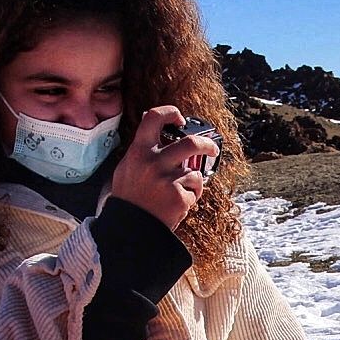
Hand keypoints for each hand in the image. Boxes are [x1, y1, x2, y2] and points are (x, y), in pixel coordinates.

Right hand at [106, 105, 217, 230]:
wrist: (130, 227)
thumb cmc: (130, 198)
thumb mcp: (127, 167)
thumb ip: (141, 149)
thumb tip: (154, 126)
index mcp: (139, 151)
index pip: (154, 117)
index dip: (170, 112)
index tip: (180, 118)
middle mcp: (153, 162)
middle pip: (191, 143)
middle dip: (207, 145)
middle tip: (212, 149)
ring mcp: (167, 179)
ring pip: (195, 173)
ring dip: (192, 182)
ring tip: (181, 191)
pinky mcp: (178, 196)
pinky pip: (194, 190)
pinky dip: (190, 197)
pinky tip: (177, 204)